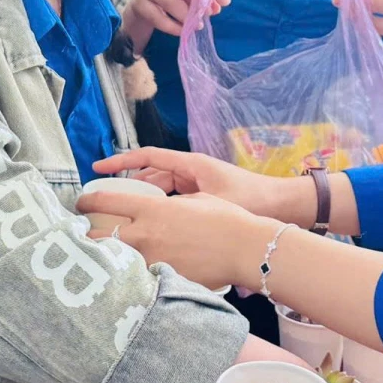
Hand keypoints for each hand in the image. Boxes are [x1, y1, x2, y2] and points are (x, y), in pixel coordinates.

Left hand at [77, 188, 271, 291]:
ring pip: (113, 260)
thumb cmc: (224, 218)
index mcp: (150, 209)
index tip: (79, 204)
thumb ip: (166, 205)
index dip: (85, 202)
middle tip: (81, 235)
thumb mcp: (192, 201)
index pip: (103, 202)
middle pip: (97, 235)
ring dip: (104, 258)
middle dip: (85, 235)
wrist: (245, 249)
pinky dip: (128, 276)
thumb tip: (155, 210)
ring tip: (97, 259)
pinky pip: (137, 277)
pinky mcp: (162, 279)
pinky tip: (124, 279)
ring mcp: (152, 260)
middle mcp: (145, 234)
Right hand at [93, 147, 309, 224]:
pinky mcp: (203, 196)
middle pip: (151, 176)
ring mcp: (197, 184)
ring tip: (123, 216)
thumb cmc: (253, 201)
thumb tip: (154, 222)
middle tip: (105, 202)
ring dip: (145, 200)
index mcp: (191, 165)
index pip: (149, 158)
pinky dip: (162, 208)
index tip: (99, 168)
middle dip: (129, 186)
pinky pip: (174, 199)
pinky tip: (151, 225)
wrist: (283, 205)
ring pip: (161, 189)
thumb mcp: (216, 205)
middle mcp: (191, 171)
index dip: (122, 162)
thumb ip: (185, 210)